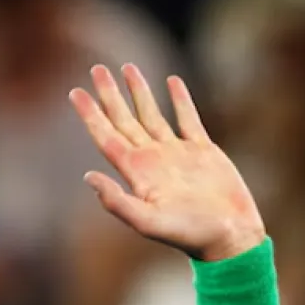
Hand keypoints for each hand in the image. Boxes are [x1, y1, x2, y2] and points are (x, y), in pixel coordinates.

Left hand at [70, 64, 265, 261]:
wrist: (229, 237)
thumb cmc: (188, 234)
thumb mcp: (147, 222)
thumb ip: (116, 201)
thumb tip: (87, 177)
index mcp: (137, 173)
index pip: (107, 136)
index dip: (91, 115)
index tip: (76, 91)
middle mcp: (152, 160)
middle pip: (124, 119)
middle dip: (110, 94)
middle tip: (96, 68)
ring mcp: (176, 154)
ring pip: (152, 114)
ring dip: (139, 91)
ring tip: (127, 67)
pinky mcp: (202, 151)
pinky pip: (188, 118)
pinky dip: (179, 99)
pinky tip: (171, 81)